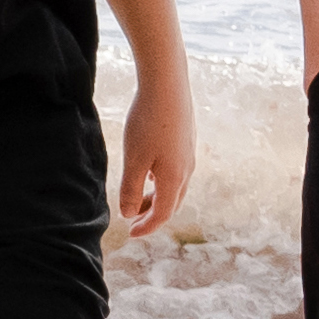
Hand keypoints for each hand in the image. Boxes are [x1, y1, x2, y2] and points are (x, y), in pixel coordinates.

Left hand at [113, 49, 196, 239]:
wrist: (167, 84)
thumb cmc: (148, 122)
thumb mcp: (134, 159)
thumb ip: (131, 189)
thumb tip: (129, 213)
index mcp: (174, 178)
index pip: (163, 213)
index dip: (147, 226)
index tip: (131, 233)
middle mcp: (187, 169)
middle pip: (172, 202)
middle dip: (153, 214)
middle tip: (134, 219)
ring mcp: (189, 153)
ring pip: (175, 185)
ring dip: (157, 196)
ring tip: (138, 196)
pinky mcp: (186, 138)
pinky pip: (176, 169)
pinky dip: (162, 179)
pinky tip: (148, 169)